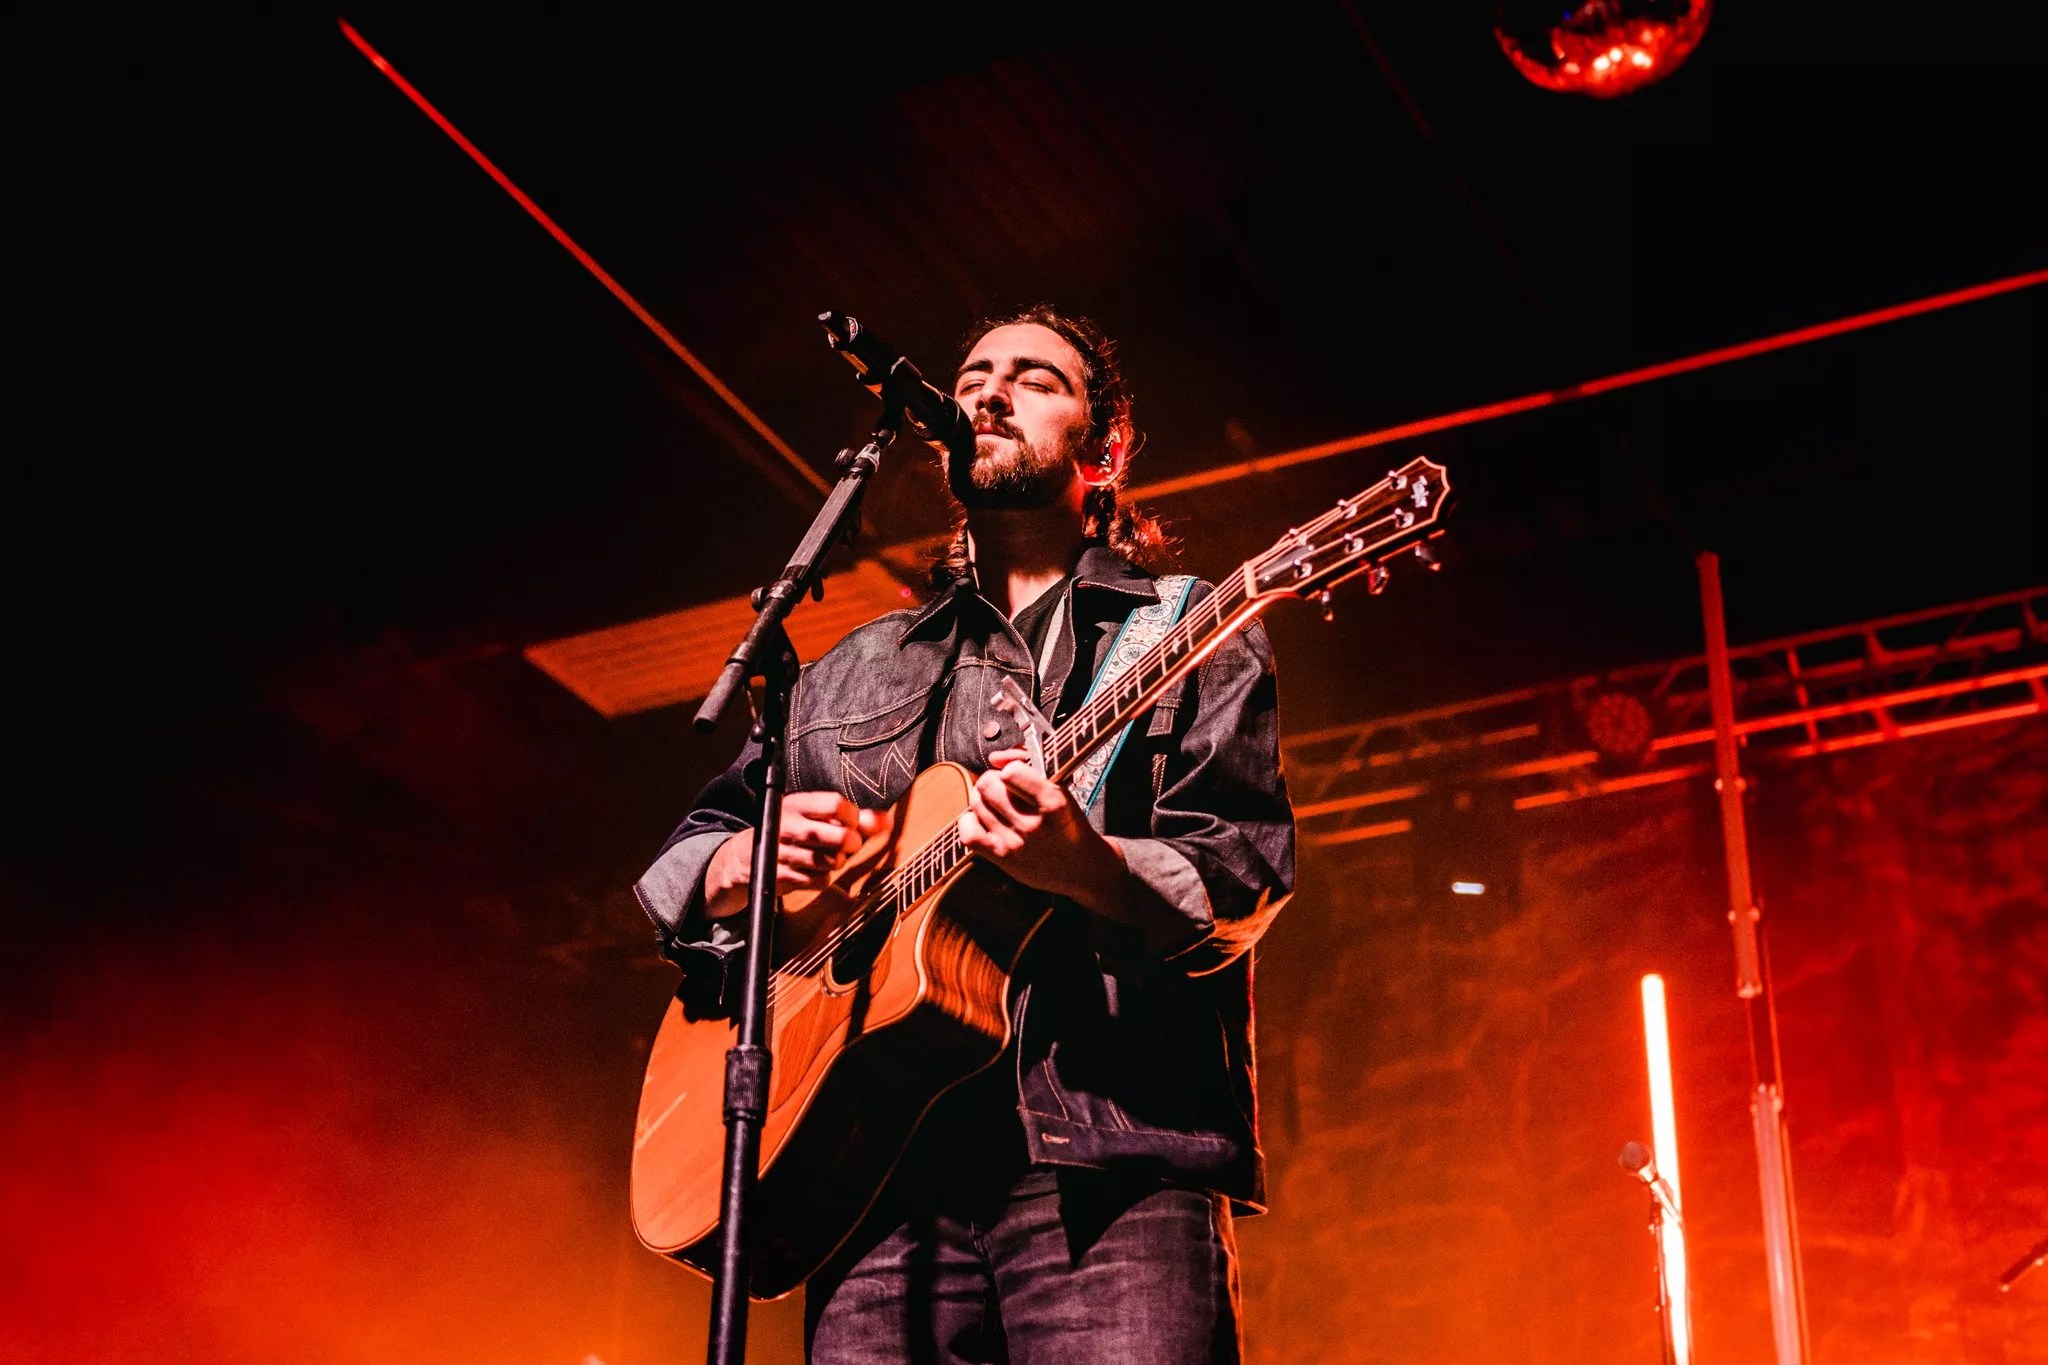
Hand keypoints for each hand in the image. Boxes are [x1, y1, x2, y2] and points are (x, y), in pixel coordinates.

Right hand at [704, 792, 891, 918]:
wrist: (744, 859)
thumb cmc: (790, 834)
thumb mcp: (814, 818)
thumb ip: (853, 820)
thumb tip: (886, 821)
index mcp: (796, 804)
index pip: (835, 804)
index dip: (852, 816)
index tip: (851, 823)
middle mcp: (787, 825)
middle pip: (834, 834)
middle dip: (849, 843)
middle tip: (848, 844)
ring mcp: (782, 851)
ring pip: (828, 860)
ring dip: (836, 862)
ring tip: (830, 857)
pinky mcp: (780, 875)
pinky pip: (817, 880)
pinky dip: (823, 878)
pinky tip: (815, 871)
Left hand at [958, 749, 1131, 914]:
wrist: (1081, 867)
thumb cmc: (1067, 823)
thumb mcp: (1060, 789)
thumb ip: (1028, 766)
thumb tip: (994, 758)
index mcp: (1054, 802)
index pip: (1012, 771)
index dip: (1010, 768)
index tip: (1015, 774)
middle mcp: (1034, 823)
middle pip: (989, 784)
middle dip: (992, 779)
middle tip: (1001, 787)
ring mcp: (1016, 842)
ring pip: (977, 804)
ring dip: (982, 798)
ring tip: (994, 803)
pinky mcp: (1003, 858)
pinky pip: (969, 833)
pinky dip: (970, 821)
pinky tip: (982, 819)